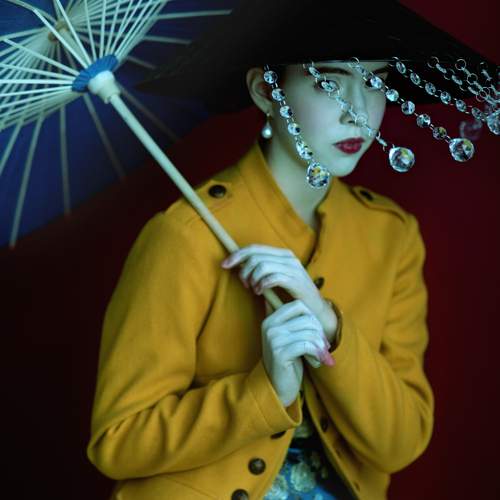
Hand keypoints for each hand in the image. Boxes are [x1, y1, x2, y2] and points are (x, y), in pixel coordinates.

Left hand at [221, 244, 338, 343]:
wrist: (316, 310)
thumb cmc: (292, 297)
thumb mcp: (276, 280)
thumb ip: (262, 272)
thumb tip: (240, 267)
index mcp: (282, 254)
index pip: (255, 248)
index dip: (237, 255)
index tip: (225, 265)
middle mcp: (288, 258)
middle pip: (256, 256)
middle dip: (244, 270)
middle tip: (244, 284)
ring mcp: (293, 268)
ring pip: (262, 265)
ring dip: (252, 278)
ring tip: (254, 289)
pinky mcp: (296, 281)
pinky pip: (272, 277)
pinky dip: (262, 284)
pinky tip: (260, 292)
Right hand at [260, 300, 332, 406]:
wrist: (277, 388)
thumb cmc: (288, 362)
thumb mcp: (289, 338)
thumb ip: (294, 321)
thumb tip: (304, 300)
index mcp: (271, 320)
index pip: (298, 305)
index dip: (312, 317)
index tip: (315, 332)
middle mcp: (269, 327)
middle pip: (307, 318)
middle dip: (319, 332)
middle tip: (322, 346)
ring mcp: (273, 340)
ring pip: (309, 332)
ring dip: (320, 345)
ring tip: (320, 355)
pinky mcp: (280, 353)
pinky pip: (307, 345)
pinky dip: (317, 353)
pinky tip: (317, 361)